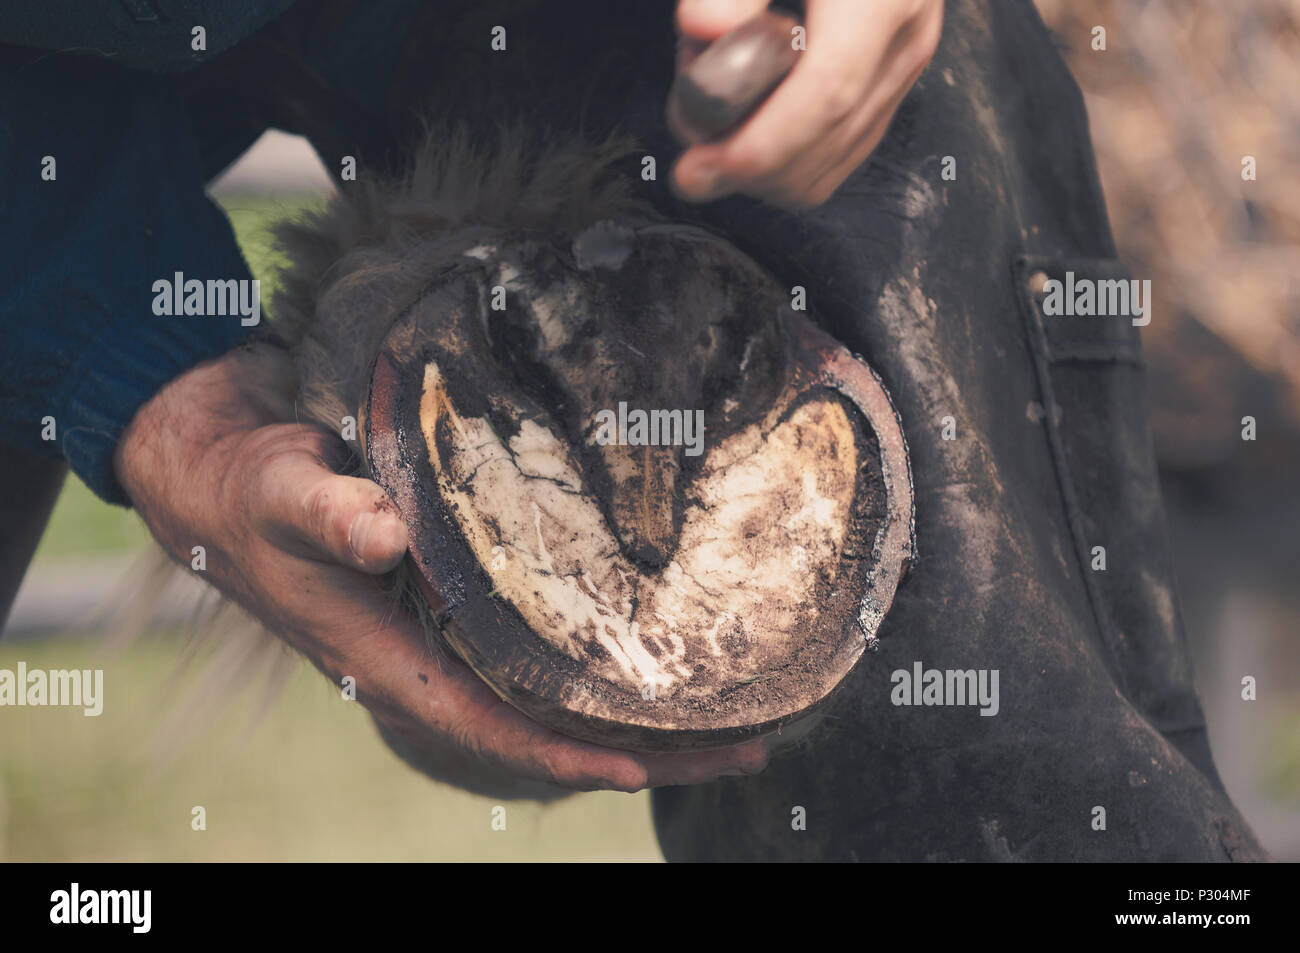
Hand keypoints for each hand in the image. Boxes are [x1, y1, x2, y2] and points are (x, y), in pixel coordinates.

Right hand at [114, 343, 767, 794]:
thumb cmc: (245, 488)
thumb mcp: (281, 495)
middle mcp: (430, 652)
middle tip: (750, 740)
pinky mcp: (460, 586)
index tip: (644, 770)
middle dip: (648, 742)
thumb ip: (328, 515)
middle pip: (549, 719)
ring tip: (739, 700)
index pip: (487, 724)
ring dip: (641, 696)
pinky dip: (600, 641)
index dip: (561, 752)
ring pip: (556, 682)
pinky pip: (541, 633)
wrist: (221, 467)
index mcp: (386, 659)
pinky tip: (660, 630)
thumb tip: (385, 539)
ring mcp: (450, 625)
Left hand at [671, 0, 943, 207]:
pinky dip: (788, 166)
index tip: (704, 164)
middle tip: (689, 157)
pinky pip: (841, 155)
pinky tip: (747, 138)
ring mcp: (903, 68)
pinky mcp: (892, 86)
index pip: (825, 92)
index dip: (762, 143)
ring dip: (763, 171)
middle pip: (826, 139)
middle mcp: (904, 38)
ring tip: (715, 128)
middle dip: (748, 168)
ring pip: (833, 163)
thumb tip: (703, 25)